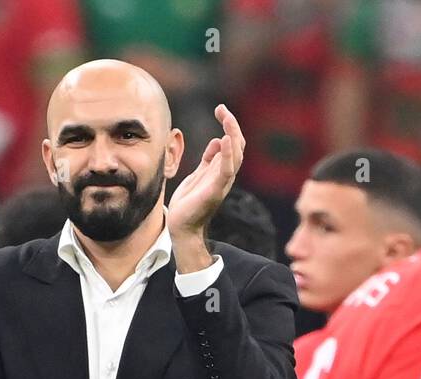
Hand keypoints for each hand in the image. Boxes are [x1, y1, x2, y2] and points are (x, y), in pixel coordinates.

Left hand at [167, 104, 244, 239]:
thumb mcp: (198, 175)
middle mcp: (225, 175)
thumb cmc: (189, 203)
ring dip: (233, 134)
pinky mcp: (215, 191)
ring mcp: (222, 183)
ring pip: (236, 155)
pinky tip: (226, 139)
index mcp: (221, 170)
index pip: (232, 143)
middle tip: (222, 109)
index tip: (220, 109)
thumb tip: (217, 141)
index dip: (229, 125)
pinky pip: (227, 170)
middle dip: (232, 125)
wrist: (182, 227)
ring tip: (227, 118)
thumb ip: (209, 160)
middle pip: (238, 145)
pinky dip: (229, 154)